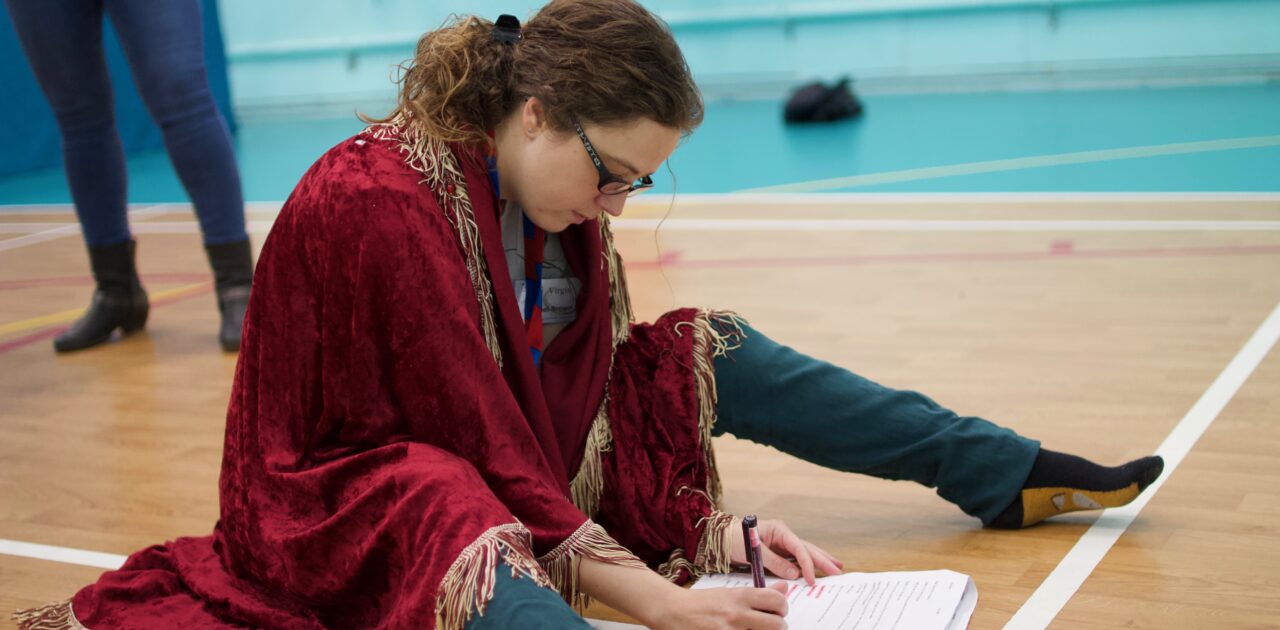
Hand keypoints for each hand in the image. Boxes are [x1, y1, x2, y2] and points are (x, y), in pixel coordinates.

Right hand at [645, 582, 791, 629]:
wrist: (673, 612)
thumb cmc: (702, 603)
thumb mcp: (729, 593)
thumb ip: (758, 594)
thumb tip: (783, 588)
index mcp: (739, 597)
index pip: (777, 600)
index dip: (782, 607)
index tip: (777, 611)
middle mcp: (737, 615)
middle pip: (778, 625)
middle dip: (778, 626)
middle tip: (770, 625)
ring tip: (755, 629)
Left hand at [726, 517, 843, 585]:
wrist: (723, 537)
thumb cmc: (735, 539)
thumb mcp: (753, 550)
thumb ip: (773, 562)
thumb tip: (794, 573)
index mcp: (779, 530)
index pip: (798, 548)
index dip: (806, 564)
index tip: (810, 579)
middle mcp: (784, 535)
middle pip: (807, 548)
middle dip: (823, 560)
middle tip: (838, 571)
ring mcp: (783, 542)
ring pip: (806, 551)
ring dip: (821, 559)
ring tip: (837, 566)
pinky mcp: (780, 550)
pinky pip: (797, 557)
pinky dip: (809, 563)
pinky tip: (819, 567)